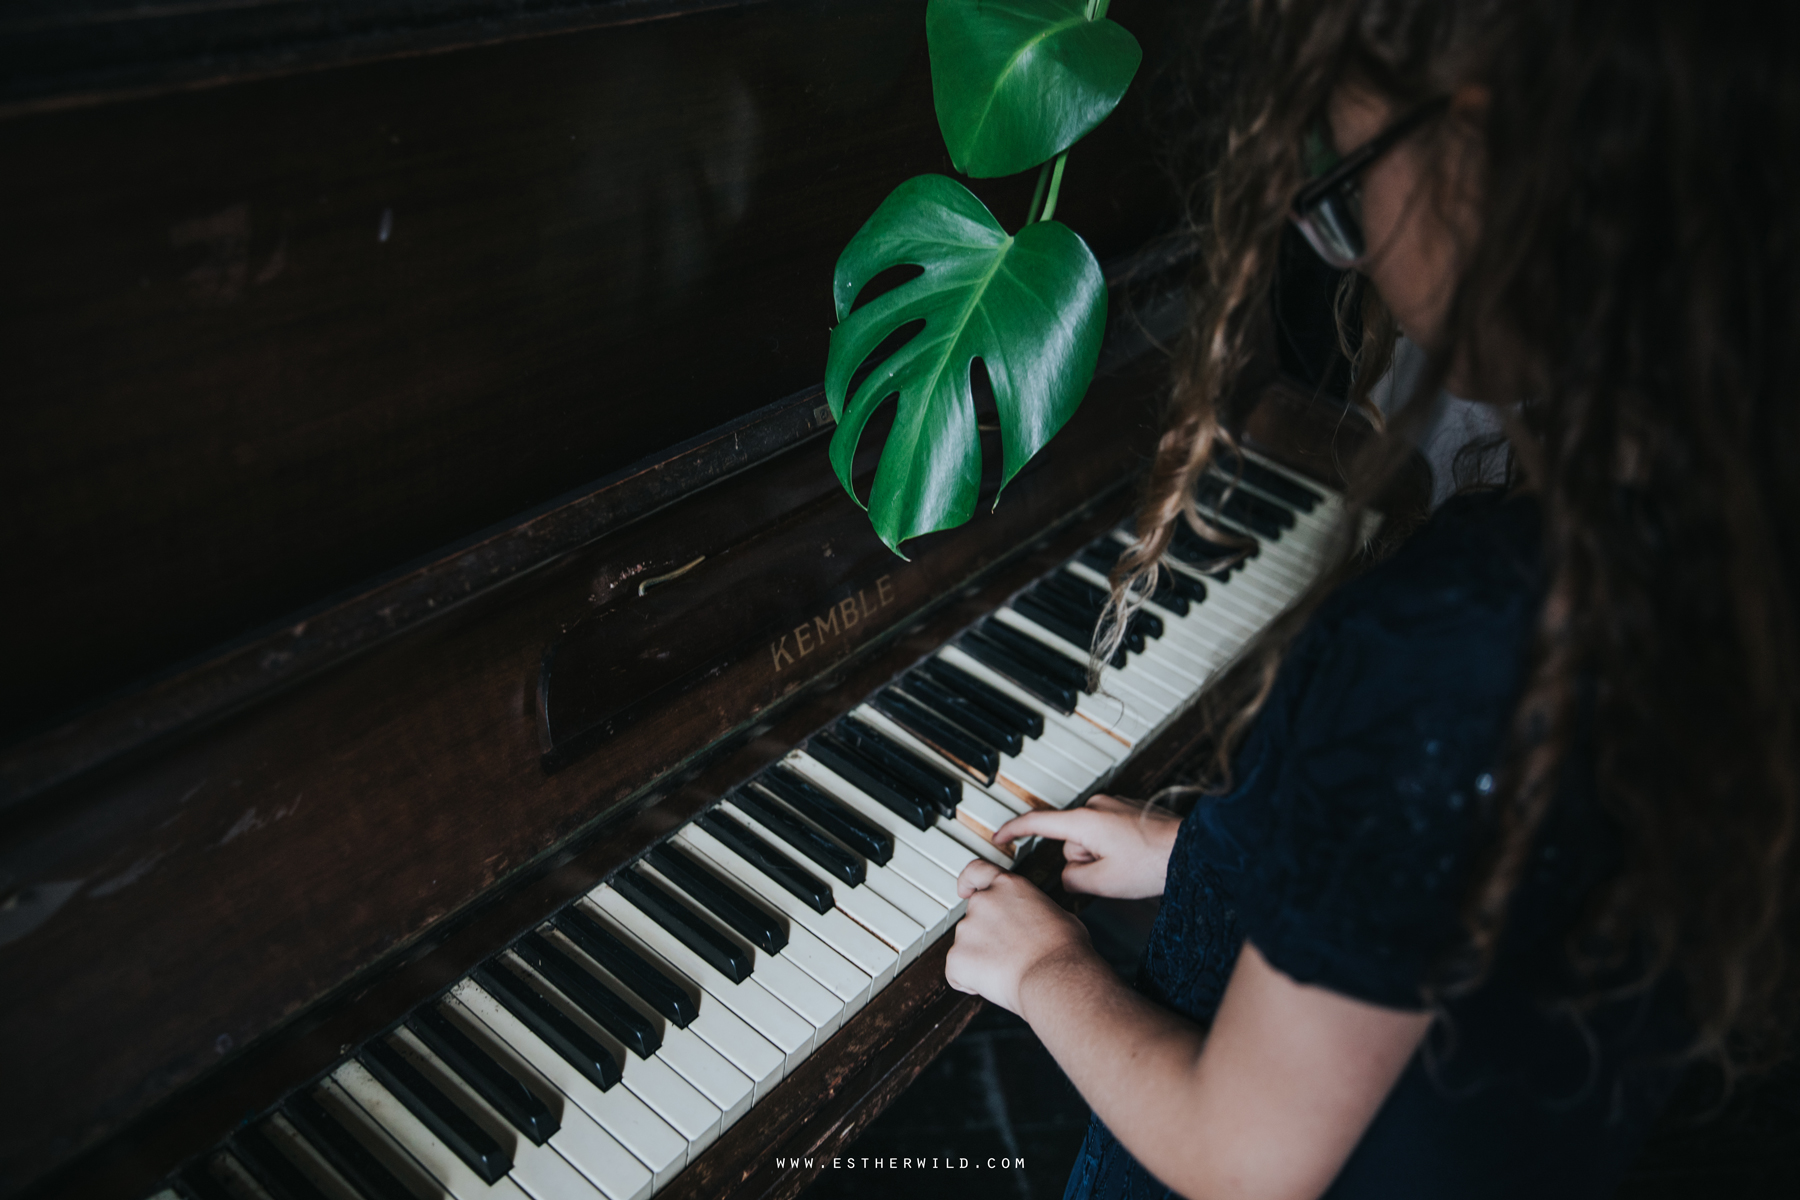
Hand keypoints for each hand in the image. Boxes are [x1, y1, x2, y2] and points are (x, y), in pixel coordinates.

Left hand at [944, 861, 1094, 1015]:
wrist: (1055, 977)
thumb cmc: (1065, 950)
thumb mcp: (1059, 914)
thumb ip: (1036, 910)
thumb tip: (1039, 922)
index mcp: (1009, 886)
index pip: (977, 871)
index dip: (968, 882)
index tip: (964, 891)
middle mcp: (984, 901)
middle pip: (974, 916)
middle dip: (985, 935)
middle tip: (1007, 954)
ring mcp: (967, 928)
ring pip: (966, 945)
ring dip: (980, 958)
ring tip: (1009, 971)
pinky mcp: (957, 957)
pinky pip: (956, 971)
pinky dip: (969, 980)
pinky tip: (995, 984)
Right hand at [991, 794, 1179, 898]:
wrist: (1190, 851)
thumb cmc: (1153, 863)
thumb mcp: (1103, 883)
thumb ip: (1073, 880)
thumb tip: (1068, 875)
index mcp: (1084, 821)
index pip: (1037, 822)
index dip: (1013, 831)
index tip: (998, 838)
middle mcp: (1096, 806)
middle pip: (1070, 841)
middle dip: (1084, 861)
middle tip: (1112, 874)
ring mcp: (1114, 805)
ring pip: (1091, 839)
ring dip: (1103, 856)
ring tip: (1130, 866)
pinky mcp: (1128, 810)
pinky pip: (1108, 832)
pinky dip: (1116, 847)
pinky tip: (1135, 857)